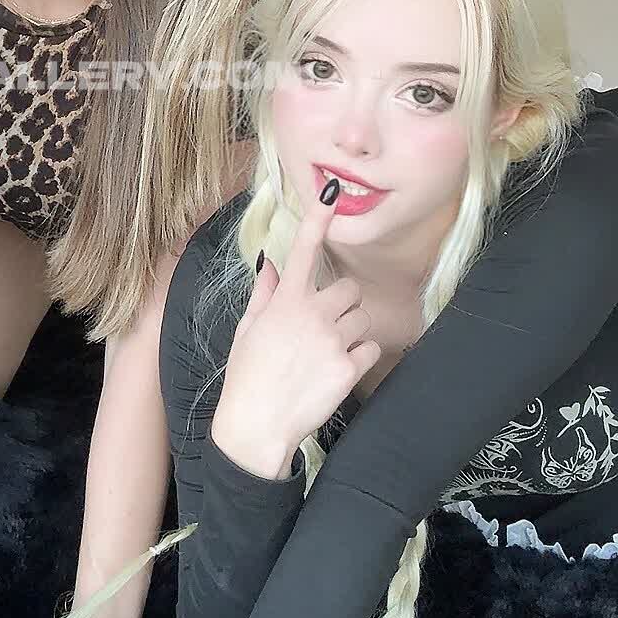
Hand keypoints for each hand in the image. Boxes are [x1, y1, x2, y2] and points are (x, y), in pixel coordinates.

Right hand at [212, 178, 380, 477]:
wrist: (255, 425)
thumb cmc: (247, 376)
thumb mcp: (249, 330)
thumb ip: (265, 293)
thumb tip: (271, 264)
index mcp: (284, 301)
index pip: (303, 250)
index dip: (318, 220)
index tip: (332, 192)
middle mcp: (310, 314)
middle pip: (348, 289)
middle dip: (342, 304)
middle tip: (324, 326)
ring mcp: (331, 341)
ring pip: (362, 318)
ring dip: (351, 330)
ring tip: (327, 353)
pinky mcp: (348, 368)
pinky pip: (370, 347)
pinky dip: (359, 356)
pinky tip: (336, 371)